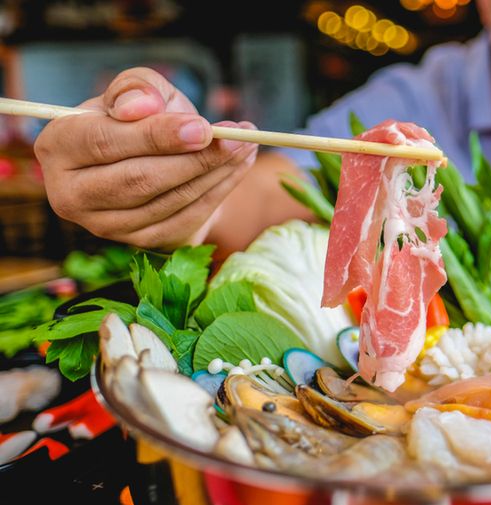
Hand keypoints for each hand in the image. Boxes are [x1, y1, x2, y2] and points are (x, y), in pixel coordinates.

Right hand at [34, 67, 257, 249]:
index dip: (156, 136)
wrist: (156, 160)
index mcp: (57, 147)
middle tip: (238, 138)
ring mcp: (105, 226)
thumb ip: (138, 89)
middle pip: (139, 179)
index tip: (202, 127)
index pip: (105, 142)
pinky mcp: (140, 242)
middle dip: (196, 158)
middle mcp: (71, 194)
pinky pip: (186, 218)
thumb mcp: (139, 92)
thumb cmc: (141, 119)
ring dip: (216, 173)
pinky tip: (239, 168)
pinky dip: (219, 192)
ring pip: (168, 201)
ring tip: (246, 147)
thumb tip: (141, 108)